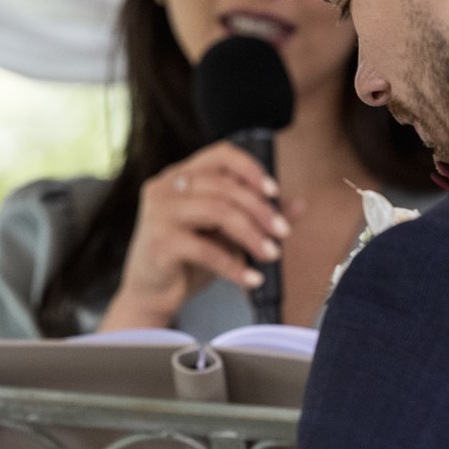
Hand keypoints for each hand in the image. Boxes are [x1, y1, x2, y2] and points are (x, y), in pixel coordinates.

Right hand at [101, 143, 288, 330]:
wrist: (150, 294)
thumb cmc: (186, 260)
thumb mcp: (224, 234)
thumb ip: (256, 216)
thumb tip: (298, 205)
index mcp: (180, 175)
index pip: (220, 155)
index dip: (251, 169)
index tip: (275, 191)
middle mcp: (165, 186)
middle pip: (224, 186)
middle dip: (260, 210)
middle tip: (282, 233)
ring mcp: (159, 212)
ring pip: (218, 211)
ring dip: (252, 235)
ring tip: (270, 255)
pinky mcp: (159, 241)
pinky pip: (205, 249)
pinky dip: (233, 265)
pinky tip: (249, 279)